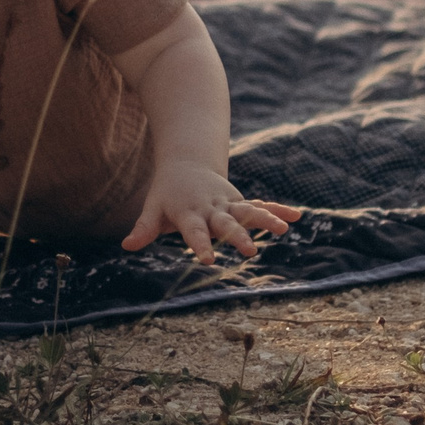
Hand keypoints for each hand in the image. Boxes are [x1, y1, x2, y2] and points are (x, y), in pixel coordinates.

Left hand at [121, 163, 300, 263]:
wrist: (186, 164)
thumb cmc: (166, 194)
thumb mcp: (152, 209)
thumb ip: (144, 228)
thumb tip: (127, 245)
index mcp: (189, 212)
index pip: (194, 232)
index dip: (200, 245)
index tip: (208, 260)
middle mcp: (212, 208)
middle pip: (226, 223)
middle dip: (238, 236)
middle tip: (250, 252)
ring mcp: (229, 204)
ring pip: (249, 211)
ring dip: (266, 219)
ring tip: (284, 230)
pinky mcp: (240, 202)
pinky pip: (261, 205)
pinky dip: (278, 210)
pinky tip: (297, 216)